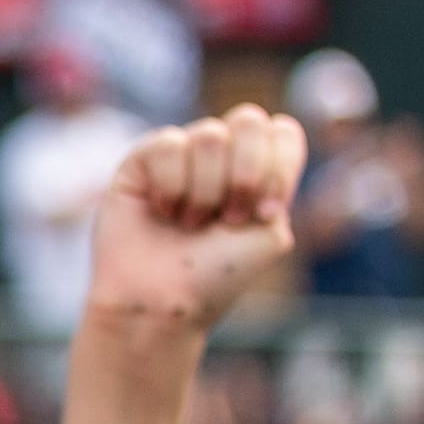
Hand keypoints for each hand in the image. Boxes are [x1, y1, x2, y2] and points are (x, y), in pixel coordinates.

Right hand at [85, 110, 301, 338]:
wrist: (160, 304)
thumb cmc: (215, 277)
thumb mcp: (273, 233)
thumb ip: (280, 181)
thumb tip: (260, 137)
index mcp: (257, 172)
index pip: (283, 132)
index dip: (279, 166)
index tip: (266, 213)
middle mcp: (220, 158)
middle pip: (249, 120)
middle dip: (244, 174)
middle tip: (227, 218)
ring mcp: (180, 156)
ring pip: (210, 134)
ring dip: (205, 189)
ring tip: (188, 223)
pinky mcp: (140, 162)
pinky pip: (168, 144)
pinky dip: (171, 185)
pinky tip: (162, 212)